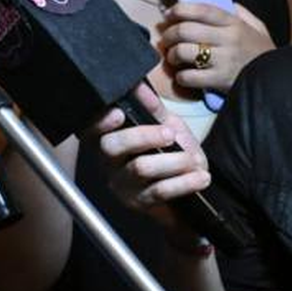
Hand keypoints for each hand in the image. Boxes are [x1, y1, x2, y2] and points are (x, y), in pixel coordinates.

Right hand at [90, 83, 209, 231]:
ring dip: (173, 161)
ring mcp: (120, 184)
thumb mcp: (165, 126)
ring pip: (139, 168)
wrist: (184, 198)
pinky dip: (184, 182)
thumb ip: (153, 109)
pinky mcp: (138, 203)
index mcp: (108, 139)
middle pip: (111, 146)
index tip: (119, 113)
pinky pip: (160, 190)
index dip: (100, 121)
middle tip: (169, 134)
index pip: (90, 128)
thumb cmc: (169, 155)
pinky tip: (200, 176)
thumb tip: (139, 87)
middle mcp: (107, 162)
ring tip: (194, 160)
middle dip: (143, 136)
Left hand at [160, 2, 274, 92]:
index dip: (179, 9)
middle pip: (185, 30)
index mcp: (234, 23)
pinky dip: (181, 76)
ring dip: (172, 55)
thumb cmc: (262, 53)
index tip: (169, 14)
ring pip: (183, 51)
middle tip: (167, 39)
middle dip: (169, 34)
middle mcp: (228, 39)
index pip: (201, 9)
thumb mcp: (257, 27)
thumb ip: (239, 12)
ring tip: (174, 57)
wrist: (280, 80)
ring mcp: (223, 60)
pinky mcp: (220, 81)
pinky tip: (184, 75)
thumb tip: (220, 0)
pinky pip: (188, 76)